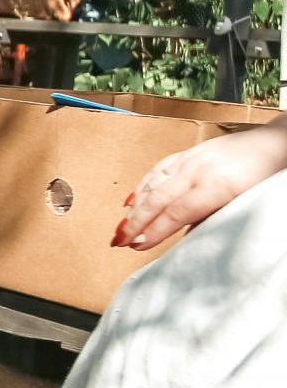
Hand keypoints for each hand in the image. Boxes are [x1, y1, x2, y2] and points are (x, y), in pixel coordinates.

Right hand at [114, 125, 286, 249]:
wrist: (278, 141)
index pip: (176, 214)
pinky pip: (159, 170)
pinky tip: (132, 199)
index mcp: (216, 186)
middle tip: (117, 241)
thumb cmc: (268, 174)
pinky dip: (142, 185)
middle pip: (157, 200)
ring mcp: (191, 159)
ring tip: (121, 227)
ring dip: (134, 208)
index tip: (136, 246)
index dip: (153, 231)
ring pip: (153, 184)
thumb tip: (188, 237)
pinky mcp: (190, 153)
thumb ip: (215, 219)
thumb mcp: (247, 203)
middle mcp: (198, 171)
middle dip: (134, 223)